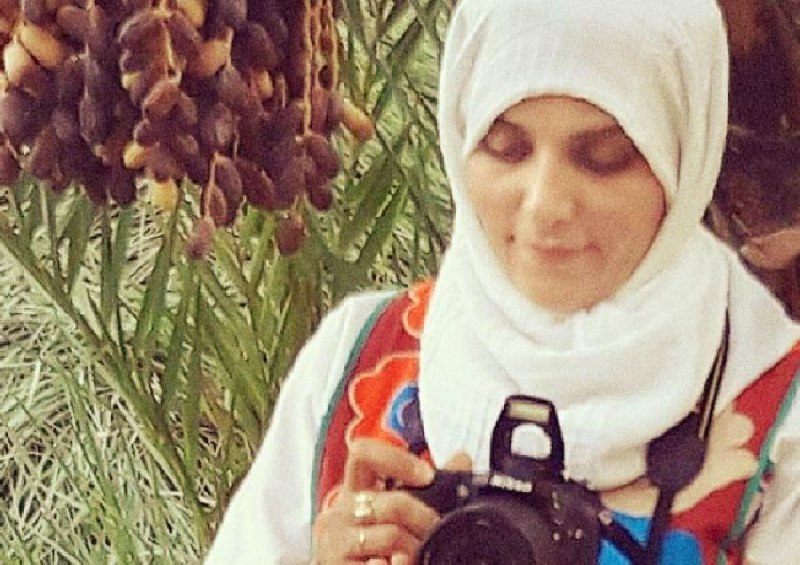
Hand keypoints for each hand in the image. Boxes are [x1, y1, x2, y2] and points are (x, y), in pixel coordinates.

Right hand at [312, 439, 470, 563]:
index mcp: (355, 491)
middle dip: (425, 519)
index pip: (364, 454)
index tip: (427, 476)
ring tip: (416, 557)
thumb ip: (429, 489)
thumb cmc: (376, 551)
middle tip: (436, 533)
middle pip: (391, 502)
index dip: (397, 460)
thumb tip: (461, 458)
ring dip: (415, 550)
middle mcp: (339, 511)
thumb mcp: (397, 518)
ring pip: (392, 536)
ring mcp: (335, 541)